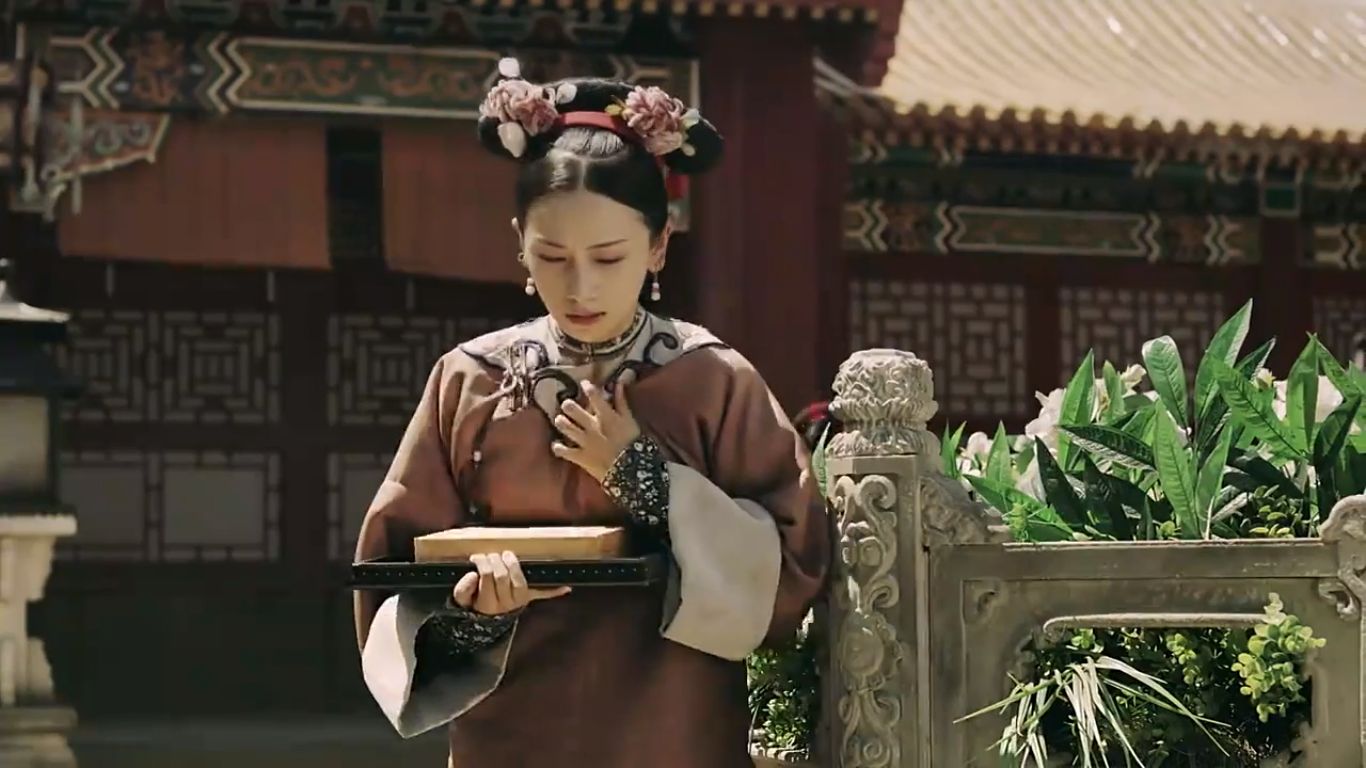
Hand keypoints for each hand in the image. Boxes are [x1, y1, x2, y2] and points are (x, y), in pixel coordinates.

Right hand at [451, 551, 570, 615]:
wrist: (485, 622)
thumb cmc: (473, 604)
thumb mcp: (461, 600)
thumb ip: (463, 588)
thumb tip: (474, 575)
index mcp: (486, 603)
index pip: (487, 576)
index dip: (482, 562)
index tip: (476, 557)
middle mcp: (505, 604)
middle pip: (502, 576)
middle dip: (495, 560)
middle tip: (490, 554)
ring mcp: (518, 602)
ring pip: (519, 581)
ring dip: (514, 565)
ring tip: (507, 555)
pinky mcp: (528, 599)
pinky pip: (541, 595)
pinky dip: (553, 592)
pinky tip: (566, 589)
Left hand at [551, 374, 640, 482]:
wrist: (631, 471)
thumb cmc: (634, 444)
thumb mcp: (630, 420)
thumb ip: (622, 402)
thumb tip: (619, 382)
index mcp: (606, 416)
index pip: (594, 396)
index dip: (587, 388)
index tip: (584, 384)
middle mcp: (592, 426)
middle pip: (573, 410)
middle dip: (568, 405)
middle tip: (567, 404)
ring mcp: (584, 442)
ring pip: (565, 427)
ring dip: (561, 422)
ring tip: (559, 420)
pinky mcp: (580, 457)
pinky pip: (563, 451)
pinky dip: (558, 448)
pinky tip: (557, 445)